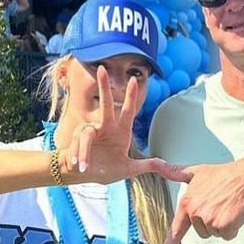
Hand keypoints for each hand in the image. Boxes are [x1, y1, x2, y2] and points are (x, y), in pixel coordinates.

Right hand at [60, 69, 191, 187]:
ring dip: (84, 151)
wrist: (82, 175)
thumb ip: (146, 166)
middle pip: (105, 104)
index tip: (133, 80)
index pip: (127, 111)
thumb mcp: (128, 170)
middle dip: (103, 86)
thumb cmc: (106, 170)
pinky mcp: (78, 136)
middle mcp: (105, 127)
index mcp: (120, 132)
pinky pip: (78, 143)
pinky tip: (78, 165)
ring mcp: (90, 130)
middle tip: (101, 68)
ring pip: (87, 134)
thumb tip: (165, 166)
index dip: (130, 96)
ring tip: (83, 167)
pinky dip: (78, 155)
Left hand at [158, 155, 243, 243]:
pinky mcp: (224, 225)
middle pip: (201, 231)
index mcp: (187, 202)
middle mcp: (196, 212)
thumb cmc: (224, 175)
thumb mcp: (196, 172)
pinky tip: (235, 213)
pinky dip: (233, 228)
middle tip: (220, 205)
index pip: (176, 229)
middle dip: (212, 221)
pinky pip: (228, 235)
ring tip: (228, 207)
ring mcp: (209, 219)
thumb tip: (157, 164)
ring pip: (215, 233)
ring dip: (223, 224)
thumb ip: (176, 172)